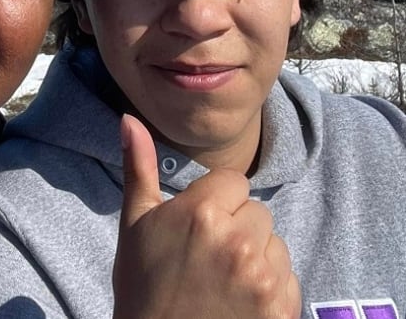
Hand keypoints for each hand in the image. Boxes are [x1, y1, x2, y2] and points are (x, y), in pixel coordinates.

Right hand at [112, 114, 300, 318]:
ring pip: (275, 244)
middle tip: (208, 256)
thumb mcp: (134, 223)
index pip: (234, 181)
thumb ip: (139, 166)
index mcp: (201, 212)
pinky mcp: (281, 309)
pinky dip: (271, 288)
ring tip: (225, 280)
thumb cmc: (142, 286)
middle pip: (256, 211)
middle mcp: (237, 240)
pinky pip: (289, 278)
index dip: (216, 201)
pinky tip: (241, 302)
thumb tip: (129, 118)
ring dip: (257, 257)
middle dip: (237, 227)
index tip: (198, 226)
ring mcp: (263, 277)